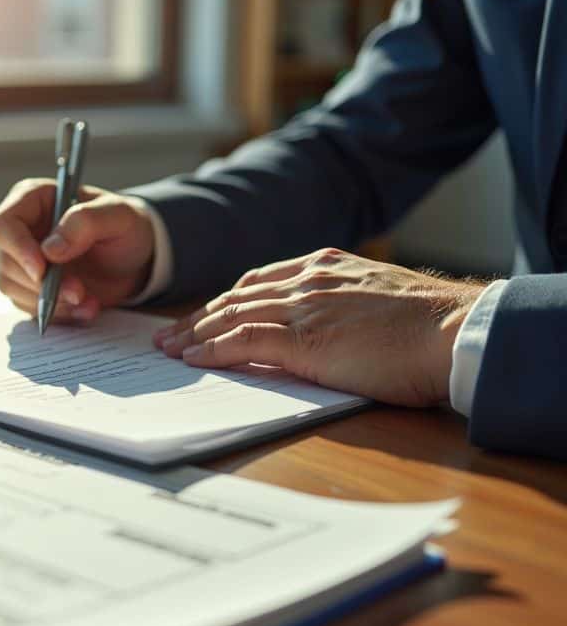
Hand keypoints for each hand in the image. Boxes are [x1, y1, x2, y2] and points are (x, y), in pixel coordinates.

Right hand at [0, 179, 155, 322]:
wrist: (134, 259)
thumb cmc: (125, 228)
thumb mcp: (118, 216)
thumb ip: (85, 222)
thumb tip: (50, 249)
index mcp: (33, 199)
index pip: (3, 224)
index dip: (17, 248)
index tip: (42, 270)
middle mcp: (22, 229)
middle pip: (5, 261)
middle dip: (41, 283)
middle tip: (78, 291)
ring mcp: (23, 259)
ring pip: (12, 287)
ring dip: (50, 301)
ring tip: (86, 299)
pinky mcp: (31, 286)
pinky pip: (29, 306)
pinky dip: (58, 312)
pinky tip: (84, 306)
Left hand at [153, 248, 484, 406]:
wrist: (455, 331)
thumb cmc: (429, 326)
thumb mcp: (377, 300)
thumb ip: (342, 305)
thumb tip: (326, 329)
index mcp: (325, 266)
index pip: (259, 282)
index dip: (227, 301)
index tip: (205, 315)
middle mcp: (308, 280)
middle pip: (237, 297)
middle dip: (200, 317)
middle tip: (170, 334)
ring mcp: (303, 308)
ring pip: (232, 316)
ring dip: (195, 334)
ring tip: (170, 349)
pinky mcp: (303, 339)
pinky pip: (243, 341)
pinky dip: (212, 350)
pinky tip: (194, 358)